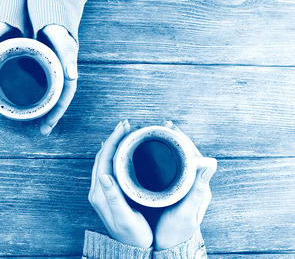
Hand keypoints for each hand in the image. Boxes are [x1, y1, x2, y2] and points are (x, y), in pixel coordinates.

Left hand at [38, 25, 78, 135]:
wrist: (50, 19)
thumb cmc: (57, 30)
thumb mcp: (63, 40)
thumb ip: (67, 55)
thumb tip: (73, 76)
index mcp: (67, 73)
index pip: (64, 97)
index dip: (57, 112)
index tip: (48, 125)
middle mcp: (61, 76)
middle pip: (57, 101)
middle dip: (51, 118)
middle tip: (43, 131)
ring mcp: (52, 75)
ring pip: (50, 97)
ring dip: (45, 111)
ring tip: (38, 125)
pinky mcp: (43, 73)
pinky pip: (42, 89)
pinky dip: (37, 100)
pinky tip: (29, 106)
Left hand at [88, 120, 152, 248]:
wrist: (132, 249)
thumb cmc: (133, 235)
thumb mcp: (125, 218)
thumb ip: (114, 198)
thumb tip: (104, 175)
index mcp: (101, 193)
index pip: (104, 159)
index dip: (113, 140)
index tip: (124, 127)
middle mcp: (98, 190)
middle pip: (102, 156)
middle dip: (113, 138)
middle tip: (126, 124)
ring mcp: (102, 191)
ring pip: (105, 160)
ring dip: (113, 144)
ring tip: (125, 132)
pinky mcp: (109, 192)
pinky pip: (109, 167)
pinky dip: (115, 154)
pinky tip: (122, 151)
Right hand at [154, 121, 216, 249]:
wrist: (168, 247)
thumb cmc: (175, 232)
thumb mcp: (185, 212)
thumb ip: (197, 190)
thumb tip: (213, 163)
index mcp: (200, 188)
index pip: (195, 157)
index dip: (184, 141)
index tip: (171, 129)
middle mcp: (195, 185)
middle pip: (189, 155)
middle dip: (178, 138)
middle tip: (165, 125)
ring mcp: (186, 187)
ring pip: (181, 160)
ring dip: (173, 145)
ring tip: (162, 133)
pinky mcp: (177, 190)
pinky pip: (174, 167)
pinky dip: (167, 156)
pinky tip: (158, 151)